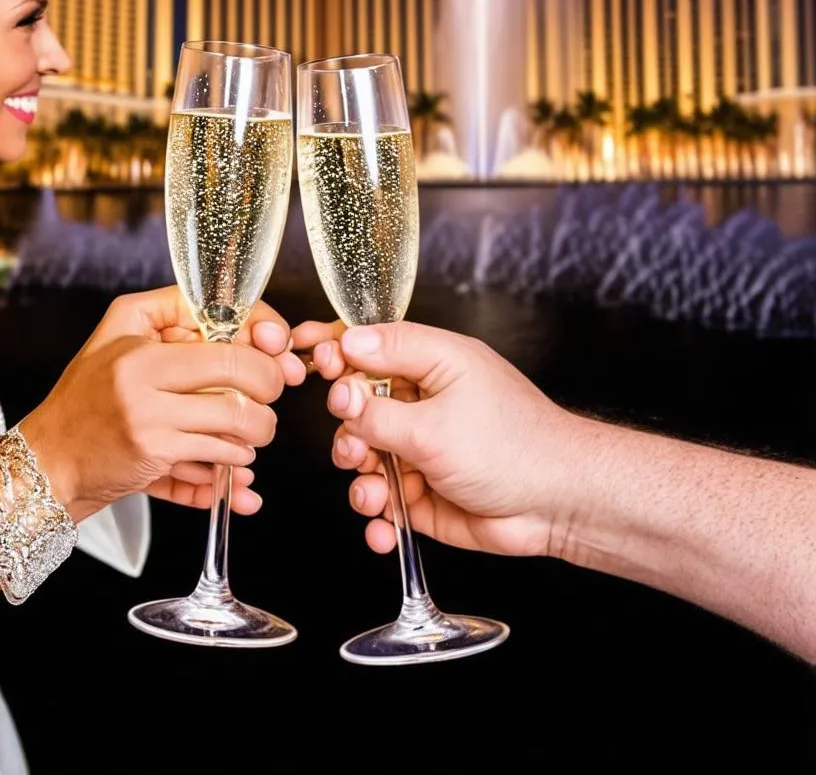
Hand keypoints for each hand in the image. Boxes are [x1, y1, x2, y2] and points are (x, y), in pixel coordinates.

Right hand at [22, 287, 306, 522]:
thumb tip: (255, 333)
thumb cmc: (87, 399)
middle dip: (271, 388)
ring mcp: (149, 420)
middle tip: (269, 394)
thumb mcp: (122, 335)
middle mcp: (142, 377)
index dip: (265, 339)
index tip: (277, 347)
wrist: (45, 462)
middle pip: (242, 376)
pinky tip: (233, 474)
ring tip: (250, 435)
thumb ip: (178, 320)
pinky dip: (234, 470)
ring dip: (258, 432)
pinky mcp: (153, 458)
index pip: (226, 333)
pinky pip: (219, 462)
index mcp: (138, 339)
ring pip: (240, 423)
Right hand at [314, 321, 580, 558]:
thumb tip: (338, 380)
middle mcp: (423, 401)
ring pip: (364, 454)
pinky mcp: (422, 490)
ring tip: (377, 493)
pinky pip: (383, 498)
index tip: (313, 361)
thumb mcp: (434, 423)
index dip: (336, 351)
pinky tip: (384, 526)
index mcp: (430, 363)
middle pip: (356, 404)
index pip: (368, 344)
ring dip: (361, 477)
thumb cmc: (516, 447)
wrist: (559, 506)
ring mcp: (421, 446)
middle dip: (348, 431)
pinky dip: (379, 514)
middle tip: (359, 448)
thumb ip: (376, 408)